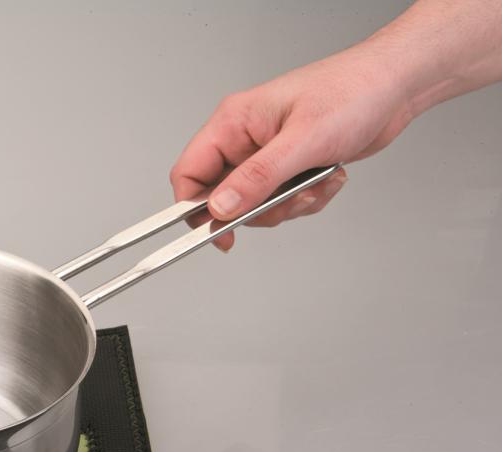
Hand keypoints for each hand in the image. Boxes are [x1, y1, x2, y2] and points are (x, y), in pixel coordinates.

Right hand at [170, 45, 416, 249]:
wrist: (395, 87)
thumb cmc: (352, 93)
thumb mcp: (302, 141)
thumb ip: (257, 178)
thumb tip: (221, 208)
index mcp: (234, 122)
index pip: (190, 172)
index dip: (195, 208)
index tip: (217, 231)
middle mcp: (244, 139)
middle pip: (223, 196)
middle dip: (259, 209)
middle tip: (286, 202)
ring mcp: (266, 154)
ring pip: (255, 204)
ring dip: (289, 205)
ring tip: (317, 183)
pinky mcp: (288, 166)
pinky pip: (282, 201)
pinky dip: (307, 199)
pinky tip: (328, 177)